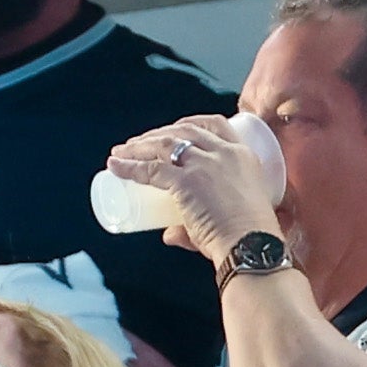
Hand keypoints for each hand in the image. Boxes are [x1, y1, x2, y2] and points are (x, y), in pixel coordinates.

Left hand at [106, 116, 280, 266]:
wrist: (251, 244)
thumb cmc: (246, 237)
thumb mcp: (229, 215)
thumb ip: (196, 224)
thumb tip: (170, 235)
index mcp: (243, 155)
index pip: (215, 124)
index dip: (189, 122)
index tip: (171, 130)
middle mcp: (225, 153)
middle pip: (185, 129)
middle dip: (158, 133)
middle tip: (138, 142)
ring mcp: (205, 164)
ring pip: (165, 144)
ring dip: (139, 146)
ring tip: (121, 151)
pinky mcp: (187, 180)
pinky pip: (150, 169)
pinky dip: (129, 167)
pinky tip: (115, 166)